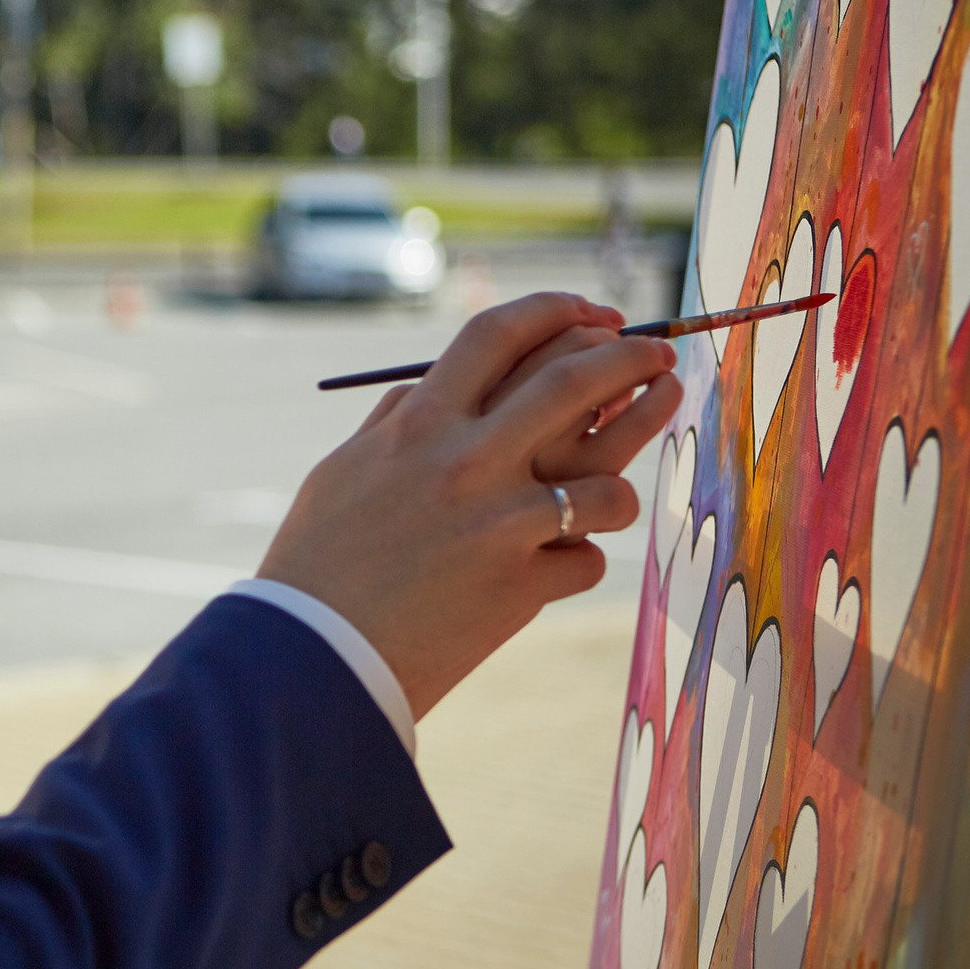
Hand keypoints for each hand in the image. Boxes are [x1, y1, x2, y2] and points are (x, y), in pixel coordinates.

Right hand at [258, 292, 681, 719]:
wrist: (313, 657)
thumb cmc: (319, 561)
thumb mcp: (346, 470)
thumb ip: (397, 421)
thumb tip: (435, 384)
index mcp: (418, 424)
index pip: (498, 335)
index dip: (554, 311)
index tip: (589, 313)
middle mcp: (467, 461)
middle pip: (575, 381)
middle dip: (632, 359)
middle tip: (656, 358)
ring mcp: (502, 524)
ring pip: (610, 478)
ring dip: (625, 478)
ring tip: (621, 479)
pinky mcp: (523, 586)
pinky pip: (586, 558)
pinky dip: (574, 559)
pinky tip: (549, 567)